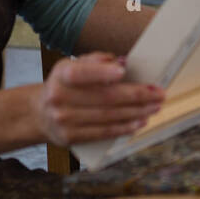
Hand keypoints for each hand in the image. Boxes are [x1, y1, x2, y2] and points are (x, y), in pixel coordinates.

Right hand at [35, 52, 163, 145]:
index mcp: (61, 75)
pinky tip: (140, 122)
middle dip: (136, 96)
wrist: (40, 113)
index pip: (81, 72)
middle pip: (104, 98)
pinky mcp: (70, 137)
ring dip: (136, 112)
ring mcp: (64, 120)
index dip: (101, 72)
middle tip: (158, 93)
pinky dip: (124, 128)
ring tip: (154, 107)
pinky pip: (103, 132)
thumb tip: (122, 62)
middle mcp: (59, 98)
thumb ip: (95, 61)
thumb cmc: (66, 85)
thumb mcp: (73, 66)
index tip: (123, 71)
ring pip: (108, 117)